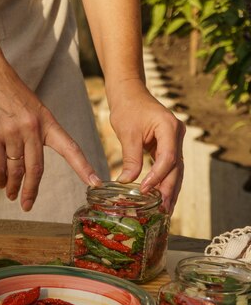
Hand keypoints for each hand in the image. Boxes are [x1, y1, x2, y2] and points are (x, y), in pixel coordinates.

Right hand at [0, 53, 101, 210]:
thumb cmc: (8, 91)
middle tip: (27, 205)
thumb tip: (29, 162)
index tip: (95, 183)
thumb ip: (36, 132)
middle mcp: (32, 128)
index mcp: (47, 122)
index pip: (70, 148)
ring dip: (12, 186)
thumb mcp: (32, 108)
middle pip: (36, 169)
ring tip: (11, 194)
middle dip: (31, 191)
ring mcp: (11, 132)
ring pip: (15, 169)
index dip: (84, 167)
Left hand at [107, 79, 185, 213]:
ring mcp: (175, 140)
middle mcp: (177, 134)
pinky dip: (164, 181)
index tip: (144, 190)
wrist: (130, 93)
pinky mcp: (168, 145)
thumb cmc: (128, 107)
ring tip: (165, 210)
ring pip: (176, 170)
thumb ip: (130, 158)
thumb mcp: (127, 133)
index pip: (167, 158)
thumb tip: (126, 182)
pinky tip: (161, 197)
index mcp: (169, 128)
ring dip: (170, 190)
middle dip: (170, 190)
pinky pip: (169, 167)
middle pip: (176, 168)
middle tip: (164, 211)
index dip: (157, 177)